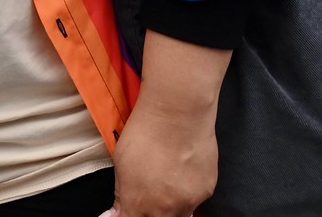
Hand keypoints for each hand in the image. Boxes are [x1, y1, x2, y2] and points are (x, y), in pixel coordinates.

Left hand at [111, 92, 218, 216]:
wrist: (178, 114)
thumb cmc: (145, 133)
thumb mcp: (121, 163)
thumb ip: (122, 194)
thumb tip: (114, 214)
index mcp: (140, 203)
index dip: (126, 216)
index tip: (125, 211)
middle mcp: (166, 209)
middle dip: (150, 214)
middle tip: (147, 196)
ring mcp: (189, 202)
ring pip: (179, 215)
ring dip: (170, 207)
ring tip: (164, 183)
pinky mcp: (207, 191)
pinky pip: (194, 201)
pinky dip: (186, 194)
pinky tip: (180, 173)